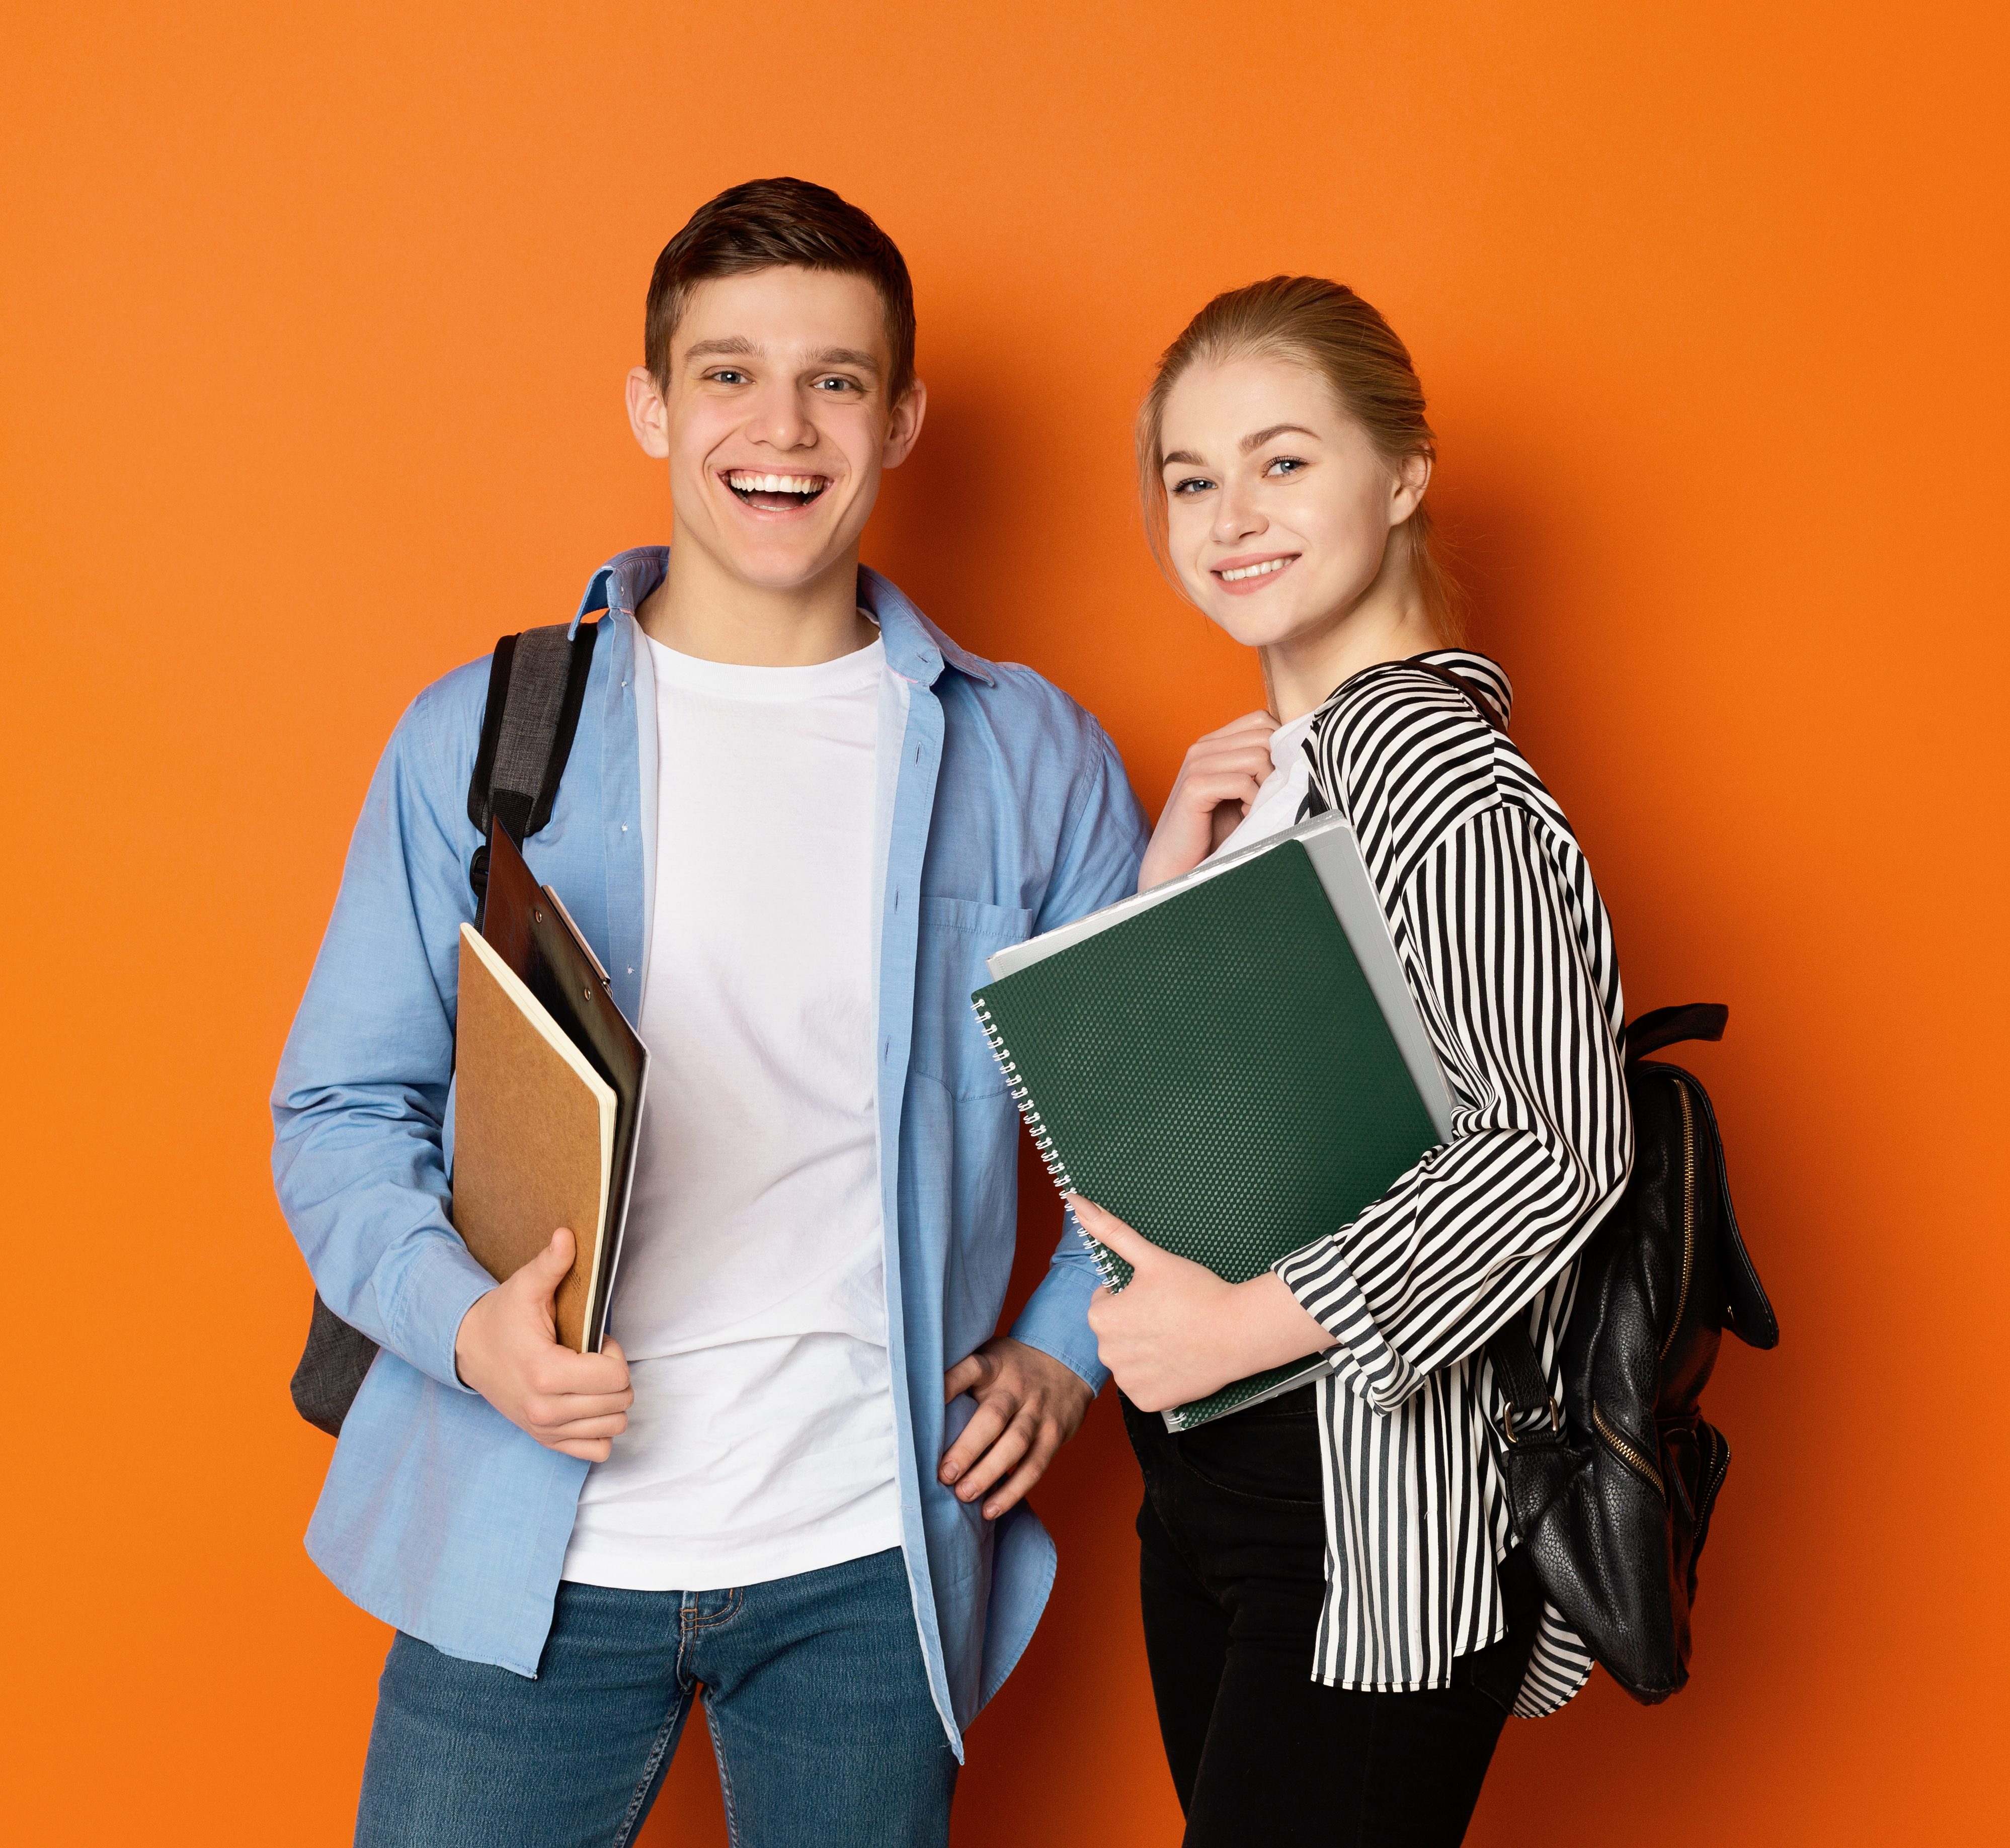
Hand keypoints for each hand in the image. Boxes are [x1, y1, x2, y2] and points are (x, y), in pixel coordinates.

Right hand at [453, 1228, 633, 1460]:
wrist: (468, 1349)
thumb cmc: (502, 1318)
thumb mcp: (525, 1287)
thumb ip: (551, 1264)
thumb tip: (568, 1235)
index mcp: (546, 1373)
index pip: (616, 1378)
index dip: (614, 1354)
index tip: (595, 1342)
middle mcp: (545, 1410)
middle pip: (619, 1402)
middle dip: (614, 1376)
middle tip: (590, 1358)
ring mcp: (545, 1430)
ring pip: (614, 1427)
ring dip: (610, 1401)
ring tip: (586, 1378)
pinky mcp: (544, 1440)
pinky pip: (597, 1450)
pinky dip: (599, 1428)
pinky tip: (585, 1403)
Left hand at [939, 1336, 1094, 1519]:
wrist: (1067, 1360)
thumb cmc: (1012, 1367)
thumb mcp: (990, 1358)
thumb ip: (963, 1377)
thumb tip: (917, 1409)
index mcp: (994, 1365)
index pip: (970, 1369)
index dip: (948, 1384)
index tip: (923, 1404)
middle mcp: (1016, 1388)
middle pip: (992, 1417)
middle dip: (967, 1448)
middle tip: (944, 1475)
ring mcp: (1037, 1412)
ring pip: (1015, 1444)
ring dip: (988, 1473)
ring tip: (964, 1494)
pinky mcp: (1053, 1434)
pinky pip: (1034, 1466)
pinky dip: (1013, 1490)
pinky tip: (991, 1508)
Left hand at [1072, 1196, 1334, 1412]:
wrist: (1239, 1331)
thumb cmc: (1196, 1291)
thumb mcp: (1150, 1257)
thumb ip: (1109, 1230)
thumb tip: (1074, 1200)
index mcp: (1102, 1318)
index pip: (1104, 1303)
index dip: (1129, 1295)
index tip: (1157, 1295)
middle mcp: (1107, 1354)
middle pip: (1115, 1333)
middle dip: (1134, 1323)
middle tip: (1169, 1315)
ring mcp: (1128, 1381)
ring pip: (1128, 1359)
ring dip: (1144, 1350)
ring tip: (1176, 1336)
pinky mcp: (1149, 1402)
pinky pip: (1144, 1385)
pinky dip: (1157, 1376)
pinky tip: (1178, 1361)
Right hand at [1137, 710, 1277, 891]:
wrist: (1179, 866)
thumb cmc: (1213, 832)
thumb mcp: (1242, 791)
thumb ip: (1260, 766)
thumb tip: (1300, 751)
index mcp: (1213, 743)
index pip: (1260, 719)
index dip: (1280, 744)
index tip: (1278, 777)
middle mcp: (1202, 747)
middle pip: (1264, 736)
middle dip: (1277, 767)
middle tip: (1268, 796)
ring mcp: (1196, 764)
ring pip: (1258, 756)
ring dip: (1266, 787)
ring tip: (1255, 808)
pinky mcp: (1194, 787)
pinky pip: (1243, 782)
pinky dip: (1253, 802)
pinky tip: (1245, 816)